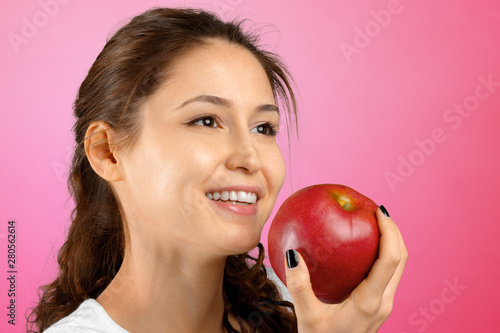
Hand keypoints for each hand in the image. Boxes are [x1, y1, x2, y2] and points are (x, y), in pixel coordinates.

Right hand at [284, 206, 407, 332]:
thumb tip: (292, 254)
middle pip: (402, 259)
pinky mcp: (378, 305)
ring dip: (391, 242)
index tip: (378, 210)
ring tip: (371, 223)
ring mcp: (383, 304)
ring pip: (398, 267)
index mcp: (369, 302)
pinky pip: (386, 273)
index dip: (390, 232)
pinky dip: (381, 255)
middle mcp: (383, 301)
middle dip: (394, 231)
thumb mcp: (307, 318)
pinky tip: (359, 247)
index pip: (391, 260)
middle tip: (376, 210)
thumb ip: (299, 286)